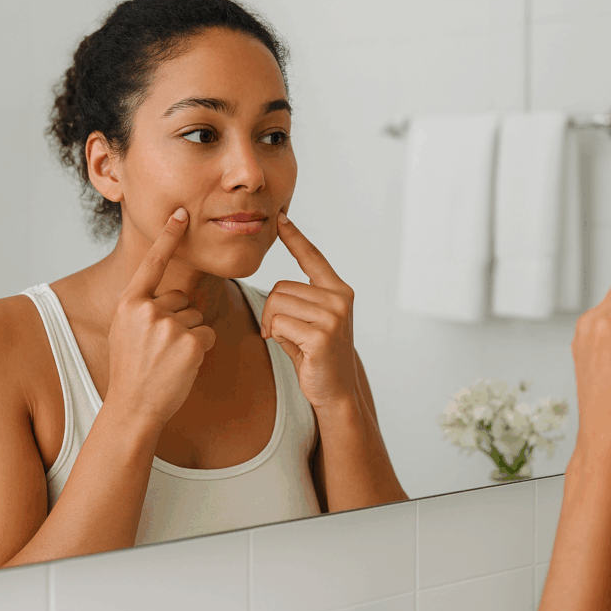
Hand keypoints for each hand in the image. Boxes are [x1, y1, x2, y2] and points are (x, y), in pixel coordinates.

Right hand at [106, 208, 216, 426]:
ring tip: (168, 359)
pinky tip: (181, 365)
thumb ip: (144, 308)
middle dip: (178, 320)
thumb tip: (171, 294)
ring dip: (190, 337)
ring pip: (196, 318)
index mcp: (130, 303)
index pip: (153, 263)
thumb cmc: (132, 370)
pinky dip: (201, 350)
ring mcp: (170, 326)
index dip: (168, 237)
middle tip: (159, 349)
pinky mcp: (190, 342)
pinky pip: (208, 335)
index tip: (180, 212)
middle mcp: (148, 310)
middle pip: (182, 299)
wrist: (133, 406)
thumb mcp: (127, 331)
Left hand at [261, 212, 357, 413]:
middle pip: (280, 287)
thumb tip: (276, 289)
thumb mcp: (311, 322)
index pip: (312, 257)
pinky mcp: (321, 335)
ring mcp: (332, 316)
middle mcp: (339, 298)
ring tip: (292, 341)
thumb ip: (299, 301)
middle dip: (271, 311)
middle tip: (283, 333)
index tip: (281, 219)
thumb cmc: (317, 356)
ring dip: (273, 325)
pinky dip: (278, 337)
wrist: (336, 391)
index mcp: (338, 291)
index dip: (295, 238)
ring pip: (276, 304)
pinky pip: (278, 324)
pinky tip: (296, 350)